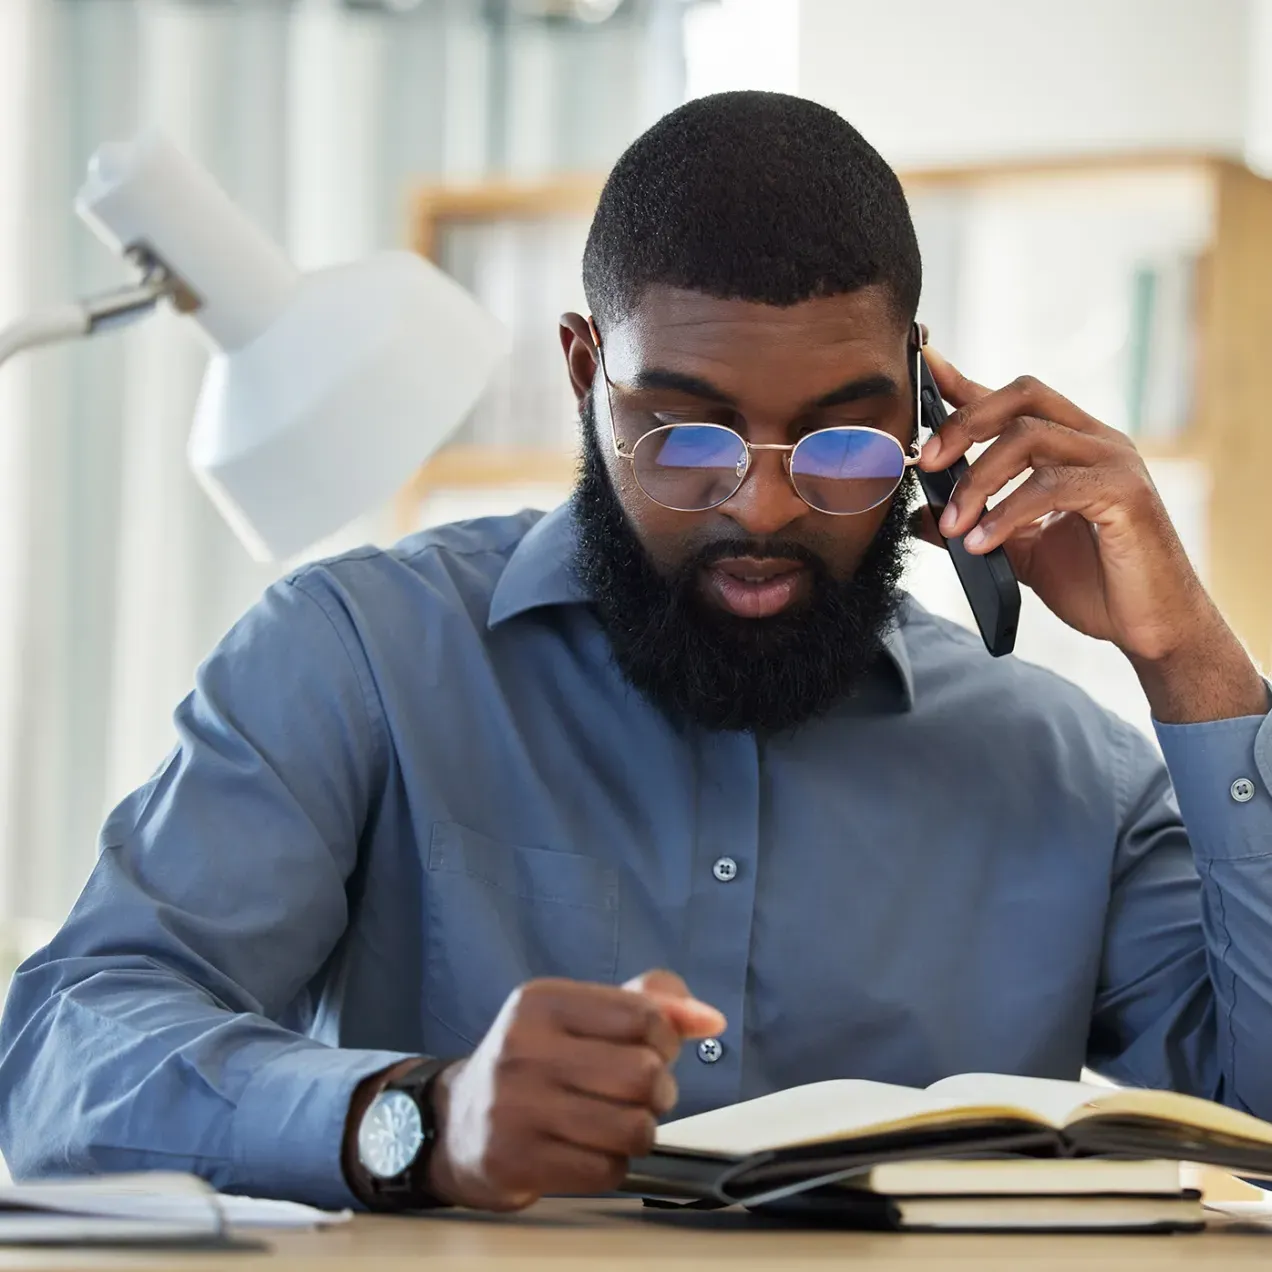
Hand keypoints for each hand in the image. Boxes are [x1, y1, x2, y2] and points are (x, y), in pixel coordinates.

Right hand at [426, 971, 724, 1210]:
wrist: (457, 1124)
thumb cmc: (538, 1062)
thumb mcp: (581, 1015)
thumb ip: (650, 1003)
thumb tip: (710, 1019)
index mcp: (543, 1000)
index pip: (645, 1016)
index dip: (667, 1039)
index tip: (654, 1050)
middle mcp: (524, 1047)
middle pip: (644, 1074)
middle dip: (660, 1091)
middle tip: (644, 1095)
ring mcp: (516, 1106)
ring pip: (633, 1128)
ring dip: (642, 1132)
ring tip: (621, 1123)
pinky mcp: (516, 1160)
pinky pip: (607, 1171)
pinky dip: (614, 1166)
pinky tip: (590, 1150)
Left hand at [915, 350, 1266, 721]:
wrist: (1151, 627)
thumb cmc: (1095, 584)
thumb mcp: (1019, 552)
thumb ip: (977, 525)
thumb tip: (919, 514)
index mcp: (1072, 446)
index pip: (1014, 400)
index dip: (966, 382)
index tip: (923, 367)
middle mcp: (1095, 441)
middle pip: (1022, 397)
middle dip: (964, 423)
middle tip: (926, 464)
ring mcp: (1114, 462)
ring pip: (1030, 436)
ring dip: (977, 479)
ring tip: (954, 526)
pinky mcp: (1125, 493)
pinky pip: (1051, 486)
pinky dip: (1006, 512)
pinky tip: (981, 543)